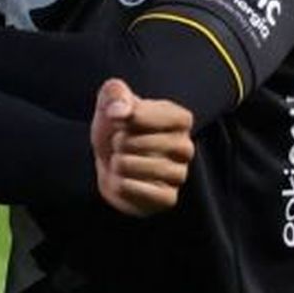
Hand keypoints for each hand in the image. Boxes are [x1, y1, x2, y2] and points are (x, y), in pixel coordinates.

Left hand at [90, 78, 194, 216]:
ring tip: (119, 161)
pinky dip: (122, 185)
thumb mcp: (111, 102)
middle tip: (119, 144)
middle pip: (144, 142)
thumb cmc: (115, 128)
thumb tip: (121, 111)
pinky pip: (141, 191)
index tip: (119, 118)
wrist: (107, 162)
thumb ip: (115, 94)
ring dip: (119, 163)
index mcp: (180, 119)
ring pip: (140, 166)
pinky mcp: (168, 198)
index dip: (132, 118)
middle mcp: (186, 147)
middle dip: (120, 142)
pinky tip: (122, 179)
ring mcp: (180, 174)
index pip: (159, 116)